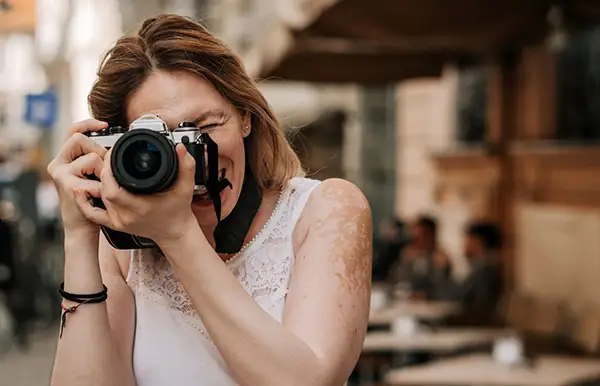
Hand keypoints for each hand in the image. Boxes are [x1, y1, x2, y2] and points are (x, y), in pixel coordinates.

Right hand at [47, 119, 107, 234]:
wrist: (81, 227)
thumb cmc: (90, 200)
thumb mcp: (92, 176)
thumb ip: (96, 160)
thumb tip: (113, 146)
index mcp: (64, 159)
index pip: (72, 131)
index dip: (88, 123)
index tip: (105, 124)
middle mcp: (58, 164)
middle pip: (81, 139)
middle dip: (98, 151)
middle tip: (103, 169)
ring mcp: (61, 174)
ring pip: (92, 157)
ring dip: (103, 171)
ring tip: (100, 186)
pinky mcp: (69, 185)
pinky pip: (97, 178)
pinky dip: (103, 188)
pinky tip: (98, 197)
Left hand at [74, 143, 197, 244]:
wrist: (175, 232)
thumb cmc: (179, 211)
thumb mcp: (185, 187)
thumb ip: (186, 166)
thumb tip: (180, 148)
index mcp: (139, 207)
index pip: (112, 187)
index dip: (108, 168)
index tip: (112, 154)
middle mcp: (125, 216)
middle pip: (102, 190)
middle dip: (102, 171)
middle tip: (106, 157)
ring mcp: (118, 222)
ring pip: (97, 199)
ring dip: (96, 182)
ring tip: (97, 167)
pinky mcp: (114, 224)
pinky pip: (93, 214)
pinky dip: (84, 202)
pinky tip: (81, 190)